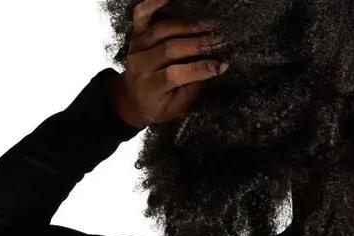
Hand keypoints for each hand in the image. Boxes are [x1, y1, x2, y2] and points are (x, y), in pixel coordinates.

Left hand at [108, 0, 227, 128]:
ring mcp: (137, 46)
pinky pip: (142, 14)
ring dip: (188, 26)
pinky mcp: (136, 33)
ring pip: (163, 30)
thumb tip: (214, 69)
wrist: (131, 98)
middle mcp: (141, 64)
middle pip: (171, 48)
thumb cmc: (157, 105)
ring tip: (209, 25)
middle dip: (198, 44)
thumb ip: (192, 89)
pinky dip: (154, 2)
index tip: (222, 64)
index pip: (176, 74)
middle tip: (220, 41)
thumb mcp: (176, 108)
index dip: (200, 68)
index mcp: (151, 87)